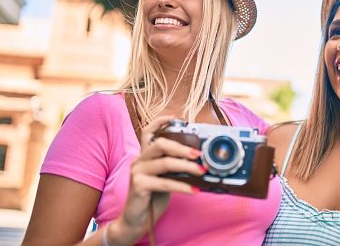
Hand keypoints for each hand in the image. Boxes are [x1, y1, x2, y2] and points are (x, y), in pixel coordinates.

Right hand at [111, 115, 205, 242]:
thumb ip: (174, 167)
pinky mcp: (138, 186)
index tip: (175, 118)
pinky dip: (182, 186)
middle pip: (161, 144)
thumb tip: (198, 160)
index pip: (148, 132)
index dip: (160, 122)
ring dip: (187, 166)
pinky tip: (194, 190)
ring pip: (165, 162)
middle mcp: (139, 160)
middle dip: (183, 148)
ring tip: (202, 171)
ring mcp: (137, 172)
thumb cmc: (153, 198)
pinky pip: (165, 183)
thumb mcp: (165, 178)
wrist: (137, 221)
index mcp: (145, 156)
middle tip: (199, 155)